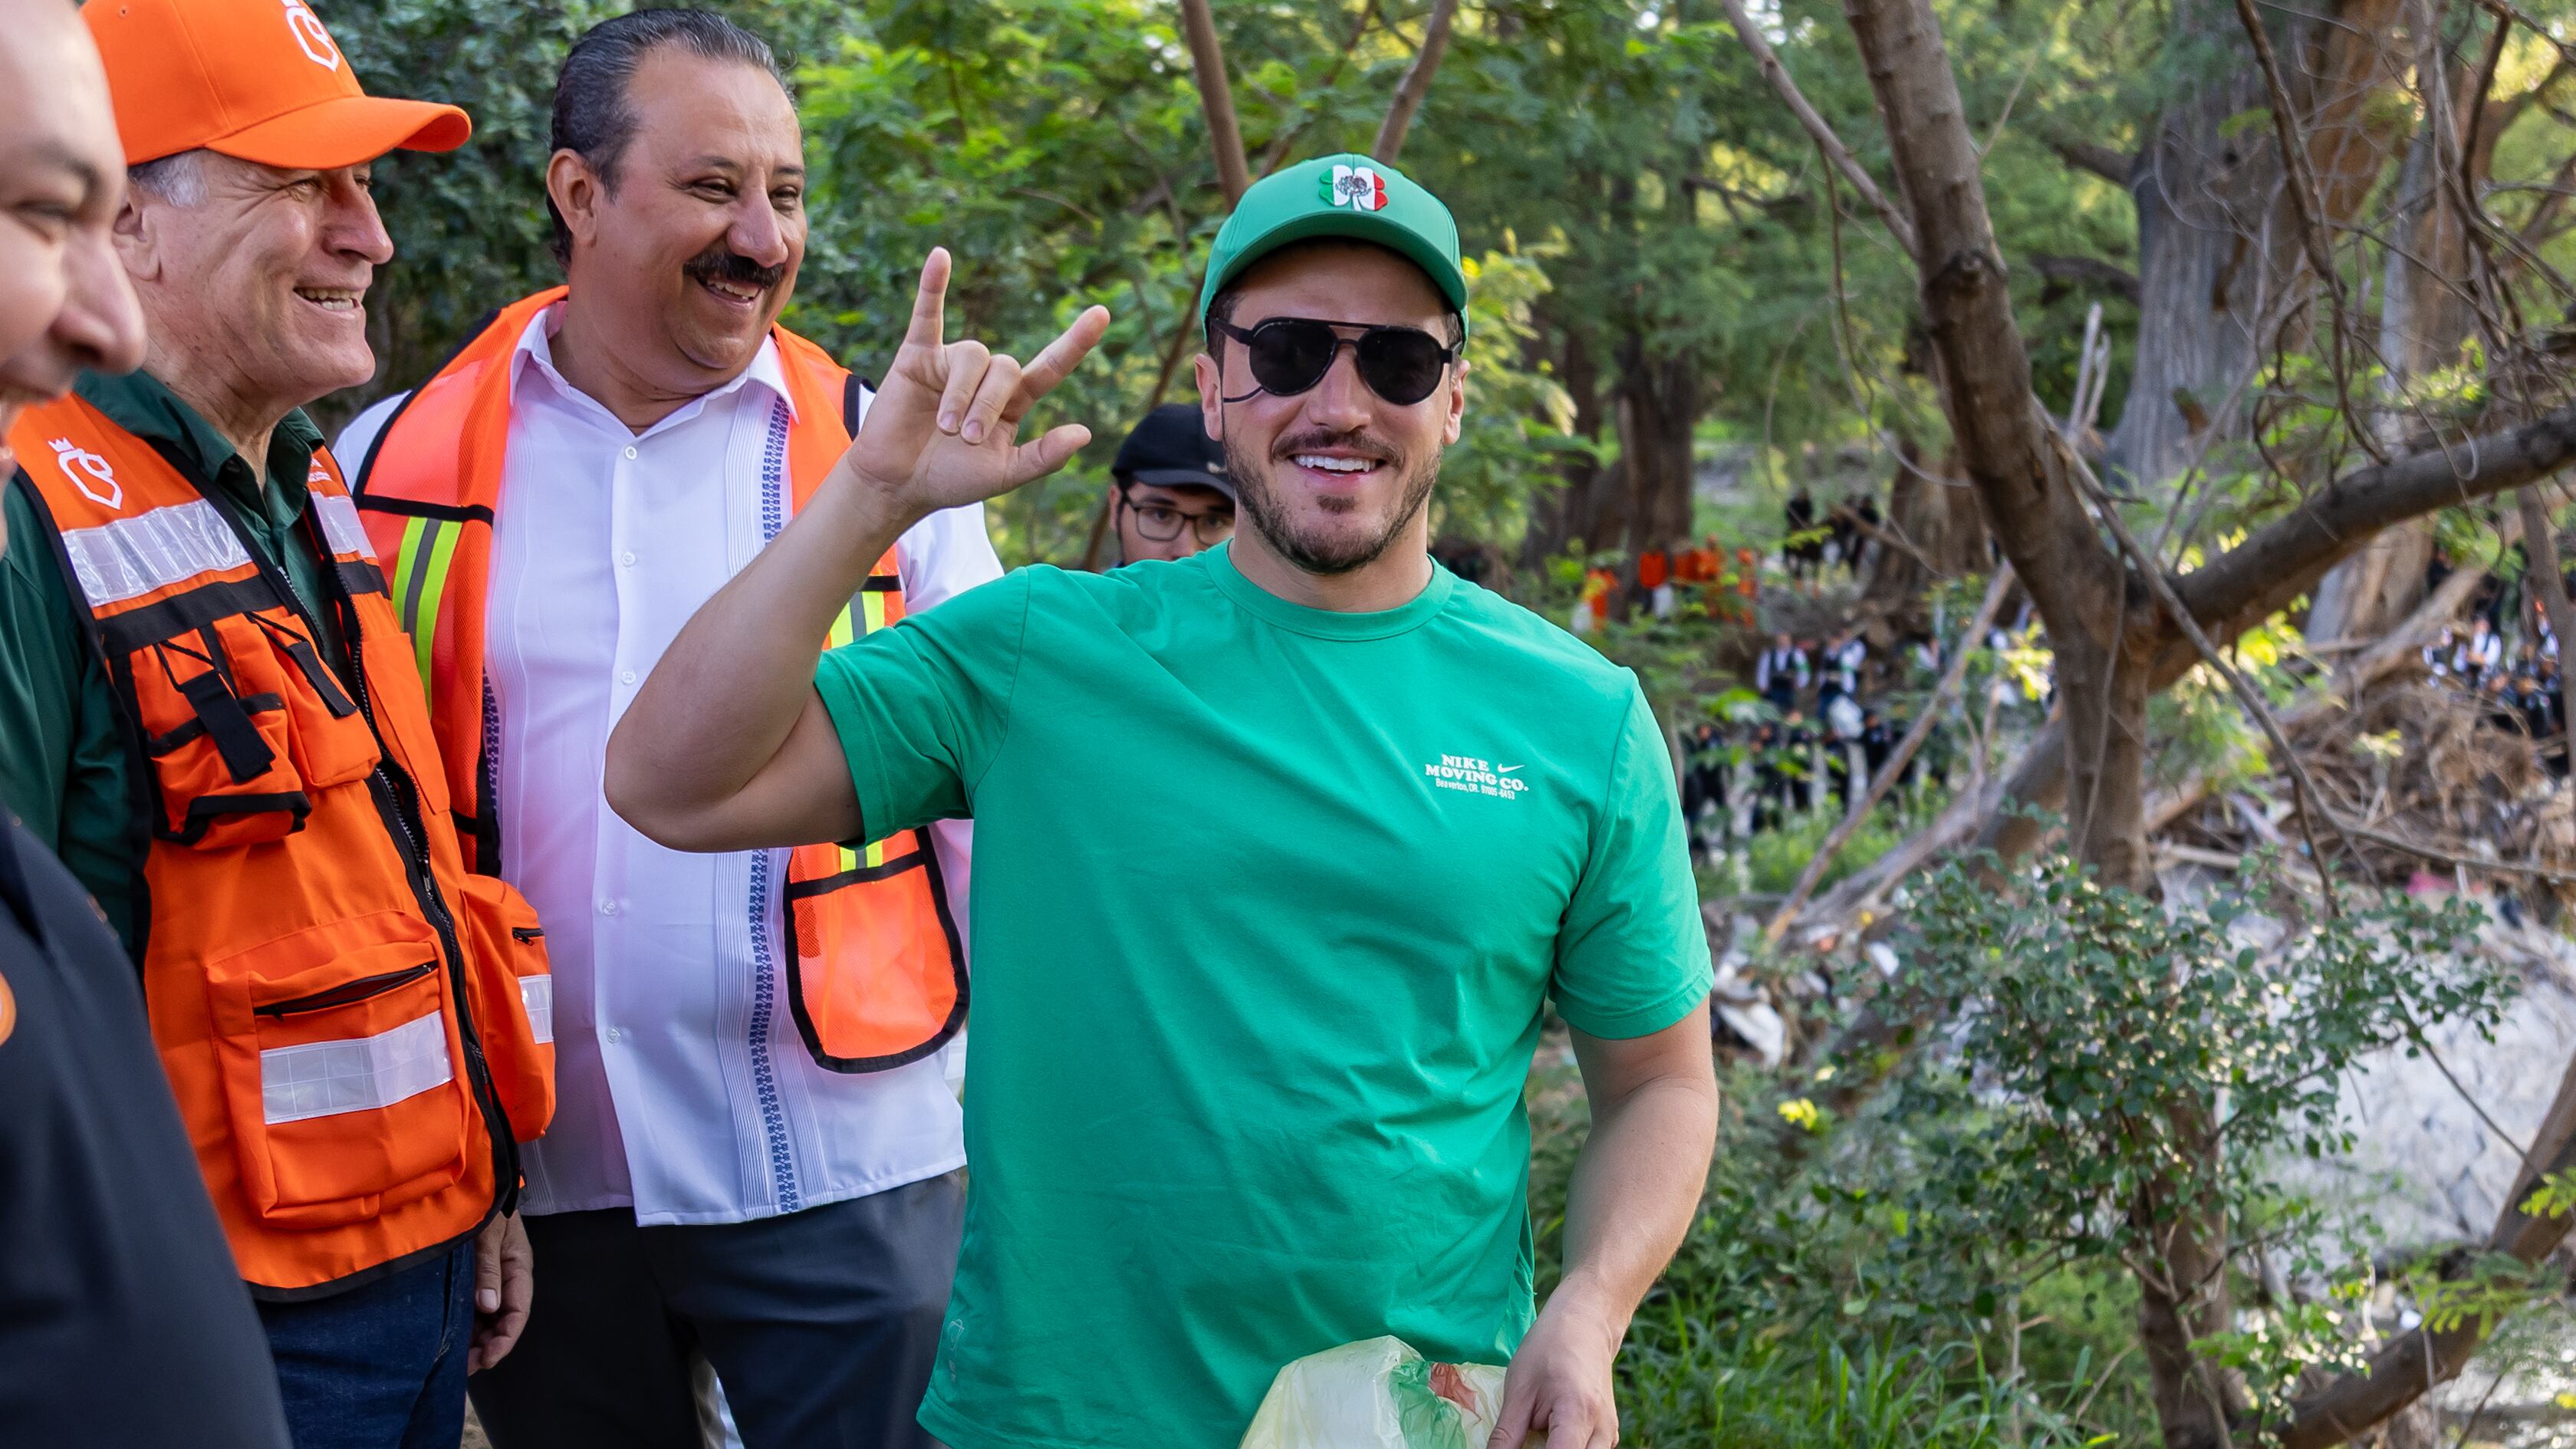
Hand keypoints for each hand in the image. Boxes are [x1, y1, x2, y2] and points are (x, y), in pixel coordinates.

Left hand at [467, 1210, 532, 1372]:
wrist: (474, 1184)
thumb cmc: (485, 1205)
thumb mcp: (488, 1234)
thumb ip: (488, 1269)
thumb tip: (489, 1308)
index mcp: (518, 1268)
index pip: (518, 1311)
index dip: (505, 1339)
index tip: (487, 1359)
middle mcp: (507, 1278)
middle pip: (503, 1321)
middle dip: (488, 1346)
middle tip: (464, 1367)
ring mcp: (491, 1279)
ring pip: (489, 1318)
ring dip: (476, 1340)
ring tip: (456, 1360)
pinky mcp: (475, 1278)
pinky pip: (474, 1308)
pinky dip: (467, 1326)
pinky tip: (452, 1337)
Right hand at [838, 246, 1110, 519]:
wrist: (898, 484)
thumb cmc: (951, 478)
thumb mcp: (1004, 475)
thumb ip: (1043, 457)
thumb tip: (1085, 433)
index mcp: (1013, 402)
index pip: (1050, 367)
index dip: (1074, 343)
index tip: (1101, 315)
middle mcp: (986, 377)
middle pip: (1005, 368)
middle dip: (987, 405)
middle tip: (964, 438)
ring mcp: (952, 363)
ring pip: (973, 357)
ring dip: (961, 394)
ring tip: (944, 426)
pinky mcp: (917, 357)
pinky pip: (927, 315)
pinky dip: (933, 286)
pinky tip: (940, 257)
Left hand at [1486, 1283, 1622, 1448]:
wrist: (1586, 1324)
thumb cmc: (1549, 1348)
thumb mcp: (1519, 1389)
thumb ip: (1506, 1434)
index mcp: (1578, 1416)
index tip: (1514, 1447)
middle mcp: (1603, 1432)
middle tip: (1521, 1441)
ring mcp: (1609, 1434)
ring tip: (1532, 1435)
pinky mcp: (1608, 1433)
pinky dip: (1564, 1447)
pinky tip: (1546, 1436)